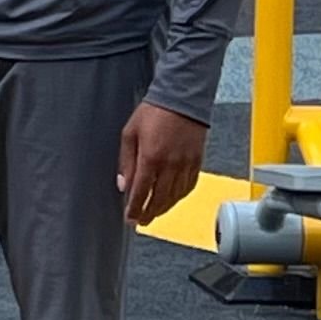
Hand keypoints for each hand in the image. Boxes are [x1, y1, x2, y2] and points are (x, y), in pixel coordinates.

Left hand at [117, 100, 207, 227]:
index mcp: (151, 158)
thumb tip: (123, 184)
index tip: (130, 218)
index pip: (141, 192)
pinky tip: (173, 200)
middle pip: (159, 199)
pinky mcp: (197, 162)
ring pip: (175, 196)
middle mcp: (170, 165)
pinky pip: (189, 186)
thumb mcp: (130, 133)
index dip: (135, 209)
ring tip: (155, 213)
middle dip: (149, 213)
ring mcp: (185, 164)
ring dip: (164, 208)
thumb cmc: (154, 112)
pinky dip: (180, 197)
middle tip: (142, 221)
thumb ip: (126, 161)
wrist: (181, 98)